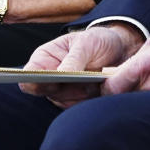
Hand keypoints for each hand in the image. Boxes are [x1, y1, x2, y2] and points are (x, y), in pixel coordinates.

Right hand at [20, 25, 143, 107]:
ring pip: (66, 103)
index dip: (34, 82)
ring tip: (98, 80)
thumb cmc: (97, 41)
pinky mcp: (80, 102)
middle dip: (67, 88)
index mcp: (44, 60)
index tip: (52, 80)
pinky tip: (103, 87)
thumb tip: (60, 74)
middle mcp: (50, 80)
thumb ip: (73, 58)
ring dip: (83, 94)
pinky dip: (93, 100)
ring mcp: (64, 93)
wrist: (120, 49)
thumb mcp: (86, 43)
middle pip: (47, 93)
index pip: (28, 76)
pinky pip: (82, 108)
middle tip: (86, 81)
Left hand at [102, 33, 149, 95]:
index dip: (105, 89)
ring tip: (146, 89)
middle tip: (125, 89)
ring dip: (136, 99)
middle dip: (121, 95)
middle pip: (122, 100)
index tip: (107, 87)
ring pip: (137, 105)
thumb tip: (116, 72)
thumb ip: (136, 58)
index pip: (112, 87)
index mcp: (148, 62)